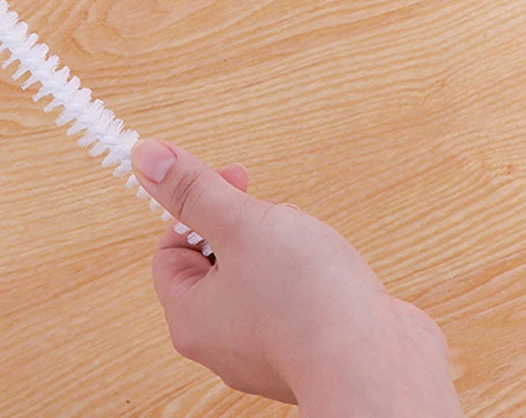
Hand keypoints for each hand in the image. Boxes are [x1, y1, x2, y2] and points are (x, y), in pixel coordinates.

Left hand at [131, 139, 463, 416]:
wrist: (378, 368)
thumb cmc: (308, 304)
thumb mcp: (242, 223)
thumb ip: (194, 190)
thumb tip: (146, 158)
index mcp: (192, 317)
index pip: (171, 249)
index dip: (199, 206)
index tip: (233, 181)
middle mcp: (223, 341)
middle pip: (216, 261)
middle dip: (246, 226)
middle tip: (274, 216)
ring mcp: (267, 350)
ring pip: (258, 278)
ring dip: (281, 248)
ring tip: (308, 246)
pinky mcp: (308, 351)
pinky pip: (294, 300)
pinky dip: (310, 277)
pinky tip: (331, 273)